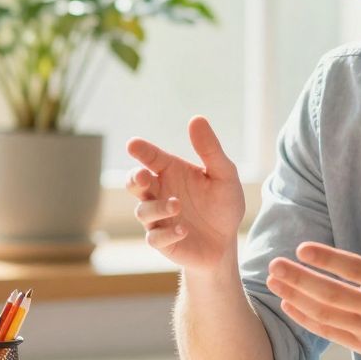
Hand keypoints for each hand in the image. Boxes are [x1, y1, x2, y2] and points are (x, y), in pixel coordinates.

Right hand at [127, 117, 245, 270]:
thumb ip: (210, 149)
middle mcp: (160, 193)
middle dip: (133, 178)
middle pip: (134, 183)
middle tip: (143, 176)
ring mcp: (158, 218)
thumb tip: (196, 119)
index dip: (142, 151)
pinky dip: (167, 233)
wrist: (227, 241)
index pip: (151, 158)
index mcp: (171, 172)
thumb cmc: (223, 204)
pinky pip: (155, 238)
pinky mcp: (163, 241)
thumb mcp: (224, 175)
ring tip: (178, 205)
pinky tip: (183, 229)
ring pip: (143, 211)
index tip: (133, 144)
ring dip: (158, 207)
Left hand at [265, 195, 360, 359]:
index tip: (301, 248)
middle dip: (301, 280)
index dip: (328, 260)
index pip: (356, 270)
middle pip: (334, 295)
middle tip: (275, 265)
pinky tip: (287, 304)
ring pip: (327, 315)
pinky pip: (329, 333)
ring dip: (296, 299)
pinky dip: (306, 320)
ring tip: (274, 282)